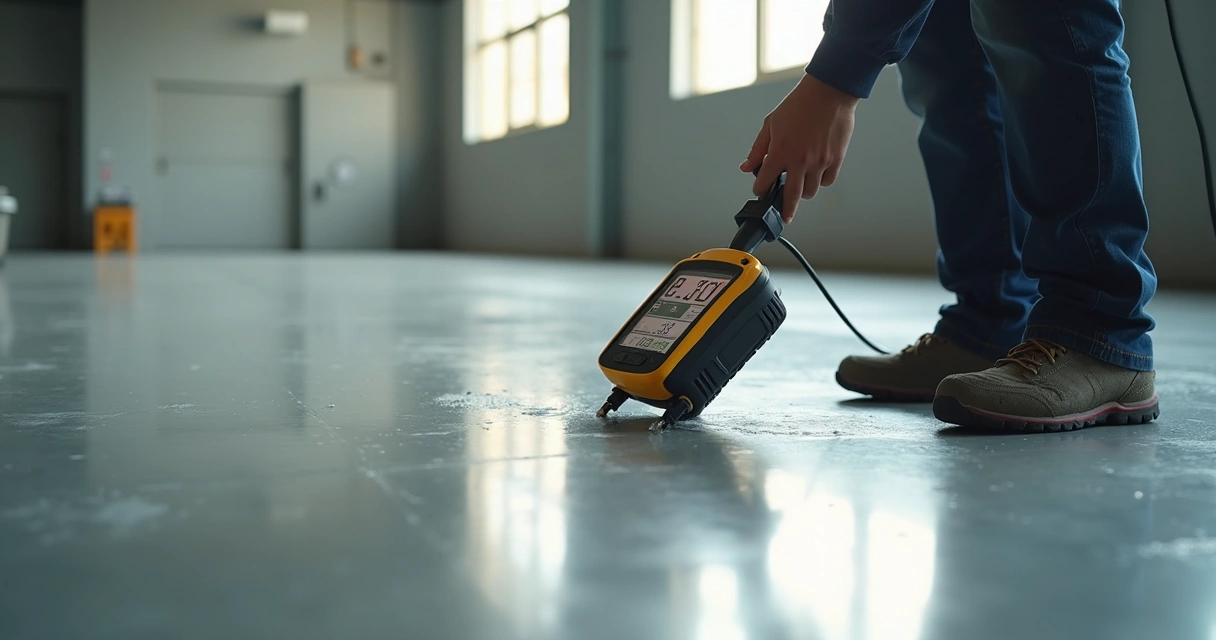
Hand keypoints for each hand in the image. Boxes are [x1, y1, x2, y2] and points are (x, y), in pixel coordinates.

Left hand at [740, 74, 859, 222]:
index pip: (764, 182)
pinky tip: (816, 174)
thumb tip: (746, 167)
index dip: (760, 188)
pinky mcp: (835, 159)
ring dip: (804, 192)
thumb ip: (758, 148)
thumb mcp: (770, 124)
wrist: (829, 92)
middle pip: (791, 197)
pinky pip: (827, 181)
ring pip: (810, 191)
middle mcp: (799, 161)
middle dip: (786, 211)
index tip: (761, 190)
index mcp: (780, 152)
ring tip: (801, 185)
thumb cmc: (799, 105)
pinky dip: (821, 181)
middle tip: (785, 218)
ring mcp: (819, 162)